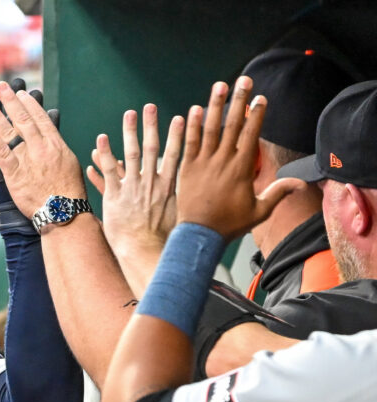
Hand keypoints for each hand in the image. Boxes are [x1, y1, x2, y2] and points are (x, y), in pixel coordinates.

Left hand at [0, 79, 59, 235]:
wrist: (63, 212)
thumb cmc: (69, 191)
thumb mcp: (70, 162)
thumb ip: (57, 147)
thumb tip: (50, 136)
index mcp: (55, 144)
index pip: (40, 118)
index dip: (29, 105)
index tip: (21, 94)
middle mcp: (40, 148)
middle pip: (23, 120)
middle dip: (11, 101)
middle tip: (1, 86)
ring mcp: (27, 160)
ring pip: (10, 132)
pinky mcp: (15, 174)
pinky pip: (2, 154)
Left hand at [87, 104, 183, 294]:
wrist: (146, 252)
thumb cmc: (166, 242)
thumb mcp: (184, 219)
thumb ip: (192, 203)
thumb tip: (213, 197)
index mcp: (169, 187)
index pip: (177, 154)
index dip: (179, 135)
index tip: (182, 117)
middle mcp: (151, 183)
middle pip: (151, 147)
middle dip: (151, 125)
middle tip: (150, 107)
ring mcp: (133, 187)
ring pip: (130, 154)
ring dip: (128, 132)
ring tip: (128, 114)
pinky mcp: (115, 195)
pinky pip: (109, 170)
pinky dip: (105, 154)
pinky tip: (100, 140)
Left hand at [176, 76, 302, 240]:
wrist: (198, 236)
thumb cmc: (229, 224)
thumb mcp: (259, 211)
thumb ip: (278, 193)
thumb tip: (301, 182)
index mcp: (242, 169)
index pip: (251, 135)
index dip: (257, 114)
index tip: (261, 97)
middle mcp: (222, 161)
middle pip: (232, 124)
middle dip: (239, 100)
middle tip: (244, 79)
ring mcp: (203, 163)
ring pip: (210, 129)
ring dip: (215, 105)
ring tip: (220, 85)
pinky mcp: (186, 169)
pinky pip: (189, 143)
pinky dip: (192, 126)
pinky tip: (193, 110)